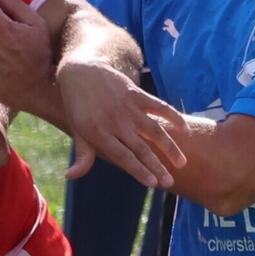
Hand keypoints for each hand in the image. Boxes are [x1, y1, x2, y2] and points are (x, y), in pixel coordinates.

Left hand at [55, 59, 184, 186]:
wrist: (81, 72)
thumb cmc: (78, 107)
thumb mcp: (77, 131)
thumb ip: (82, 156)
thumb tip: (70, 176)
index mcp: (99, 133)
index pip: (123, 157)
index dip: (139, 170)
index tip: (153, 183)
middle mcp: (116, 122)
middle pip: (141, 148)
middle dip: (157, 166)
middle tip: (169, 182)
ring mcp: (128, 108)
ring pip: (154, 130)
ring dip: (169, 147)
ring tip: (181, 163)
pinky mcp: (136, 94)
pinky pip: (159, 106)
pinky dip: (173, 116)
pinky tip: (185, 130)